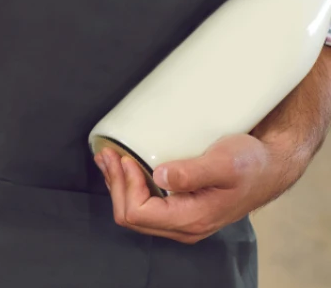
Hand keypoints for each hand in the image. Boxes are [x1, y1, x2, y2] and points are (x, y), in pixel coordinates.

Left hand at [96, 133, 300, 243]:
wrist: (270, 166)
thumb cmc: (250, 163)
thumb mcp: (223, 163)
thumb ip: (192, 172)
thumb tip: (160, 176)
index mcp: (192, 219)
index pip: (139, 213)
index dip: (125, 186)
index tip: (125, 158)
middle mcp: (184, 226)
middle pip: (131, 216)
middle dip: (115, 184)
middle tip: (108, 153)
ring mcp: (181, 219)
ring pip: (134, 212)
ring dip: (117, 184)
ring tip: (108, 157)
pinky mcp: (180, 207)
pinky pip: (144, 204)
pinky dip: (128, 184)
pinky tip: (124, 165)